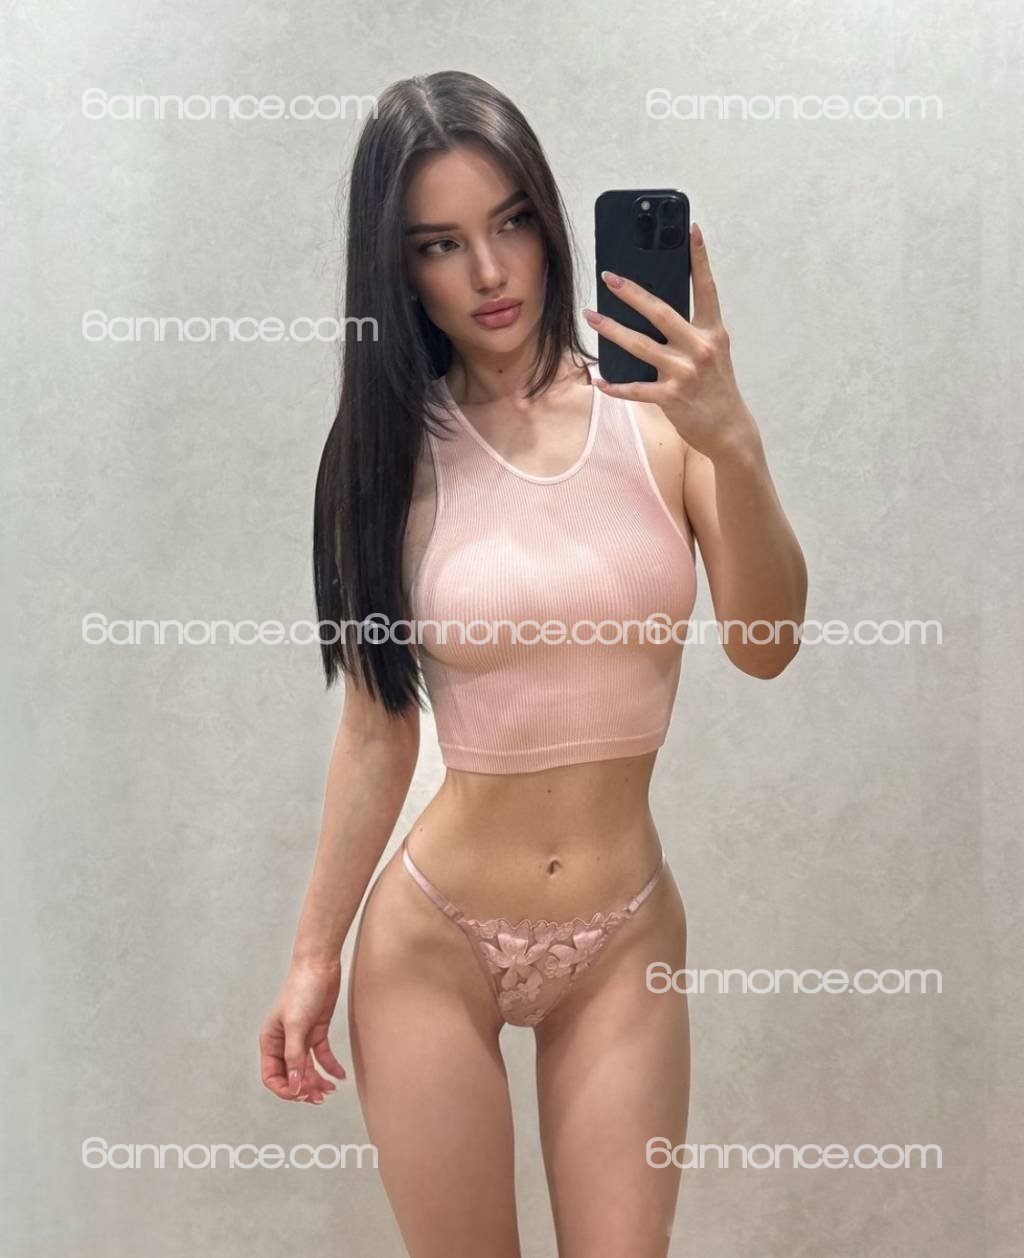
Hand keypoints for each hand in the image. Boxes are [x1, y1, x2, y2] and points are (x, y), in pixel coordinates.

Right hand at [259, 958, 346, 1103]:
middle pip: (291, 1076)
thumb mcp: (296, 1025)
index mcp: (270, 1041)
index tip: (302, 1094)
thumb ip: (295, 1057)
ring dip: (317, 1082)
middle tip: (319, 1096)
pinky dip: (330, 1067)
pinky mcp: (317, 1032)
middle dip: (303, 1089)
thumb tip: (294, 1086)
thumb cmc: (301, 989)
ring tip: (330, 1090)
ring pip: (307, 1069)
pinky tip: (339, 1076)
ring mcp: (301, 1038)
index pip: (272, 1076)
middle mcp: (284, 1043)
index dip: (286, 1089)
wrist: (319, 966)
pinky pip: (322, 1057)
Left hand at [583, 222, 756, 460]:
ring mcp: (685, 373)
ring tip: (591, 317)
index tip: (691, 230)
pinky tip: (598, 379)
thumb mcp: (711, 354)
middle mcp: (700, 348)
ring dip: (611, 331)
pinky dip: (614, 385)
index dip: (699, 258)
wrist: (729, 430)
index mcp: (712, 332)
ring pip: (640, 347)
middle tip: (609, 277)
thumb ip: (688, 333)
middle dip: (631, 293)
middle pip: (661, 312)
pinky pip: (635, 389)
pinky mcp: (671, 397)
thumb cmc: (715, 387)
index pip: (706, 288)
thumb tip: (650, 313)